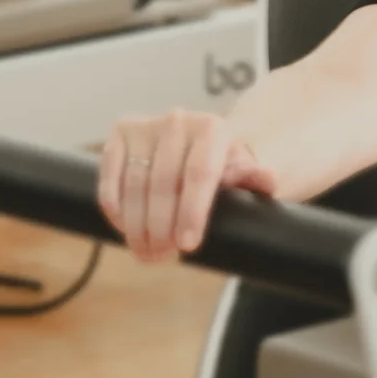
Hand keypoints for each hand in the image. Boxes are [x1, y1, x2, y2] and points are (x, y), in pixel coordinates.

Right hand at [98, 109, 277, 263]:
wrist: (199, 145)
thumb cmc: (224, 168)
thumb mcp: (244, 175)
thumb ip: (254, 179)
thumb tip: (266, 178)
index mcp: (212, 129)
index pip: (199, 174)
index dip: (191, 212)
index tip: (187, 246)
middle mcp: (178, 121)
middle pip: (164, 182)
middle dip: (161, 227)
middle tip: (162, 257)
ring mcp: (146, 125)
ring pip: (135, 183)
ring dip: (136, 224)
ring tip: (145, 251)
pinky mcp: (120, 133)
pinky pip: (110, 175)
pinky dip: (114, 206)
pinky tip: (123, 228)